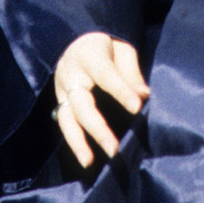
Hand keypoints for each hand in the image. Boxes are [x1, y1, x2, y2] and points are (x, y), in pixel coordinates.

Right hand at [53, 32, 149, 166]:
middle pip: (81, 104)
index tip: (138, 106)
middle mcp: (70, 74)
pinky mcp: (60, 101)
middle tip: (114, 149)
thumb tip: (144, 95)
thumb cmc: (108, 45)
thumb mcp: (123, 49)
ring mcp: (61, 89)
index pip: (105, 75)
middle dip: (97, 128)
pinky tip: (86, 159)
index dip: (121, 91)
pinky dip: (74, 142)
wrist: (79, 40)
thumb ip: (131, 72)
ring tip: (90, 162)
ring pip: (66, 119)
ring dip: (78, 142)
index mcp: (88, 55)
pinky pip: (64, 124)